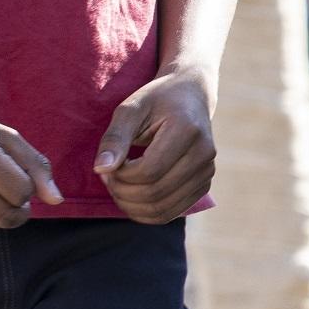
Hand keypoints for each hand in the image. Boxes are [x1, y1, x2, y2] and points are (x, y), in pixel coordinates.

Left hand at [95, 64, 215, 223]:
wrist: (191, 95)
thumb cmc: (157, 99)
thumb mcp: (131, 109)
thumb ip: (115, 138)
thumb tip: (100, 170)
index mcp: (188, 130)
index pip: (148, 171)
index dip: (120, 176)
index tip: (107, 166)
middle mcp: (205, 154)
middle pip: (155, 193)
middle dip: (122, 192)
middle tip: (108, 178)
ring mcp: (207, 171)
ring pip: (162, 209)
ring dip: (131, 206)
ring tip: (119, 187)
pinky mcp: (204, 185)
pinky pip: (171, 213)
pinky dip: (146, 212)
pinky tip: (133, 196)